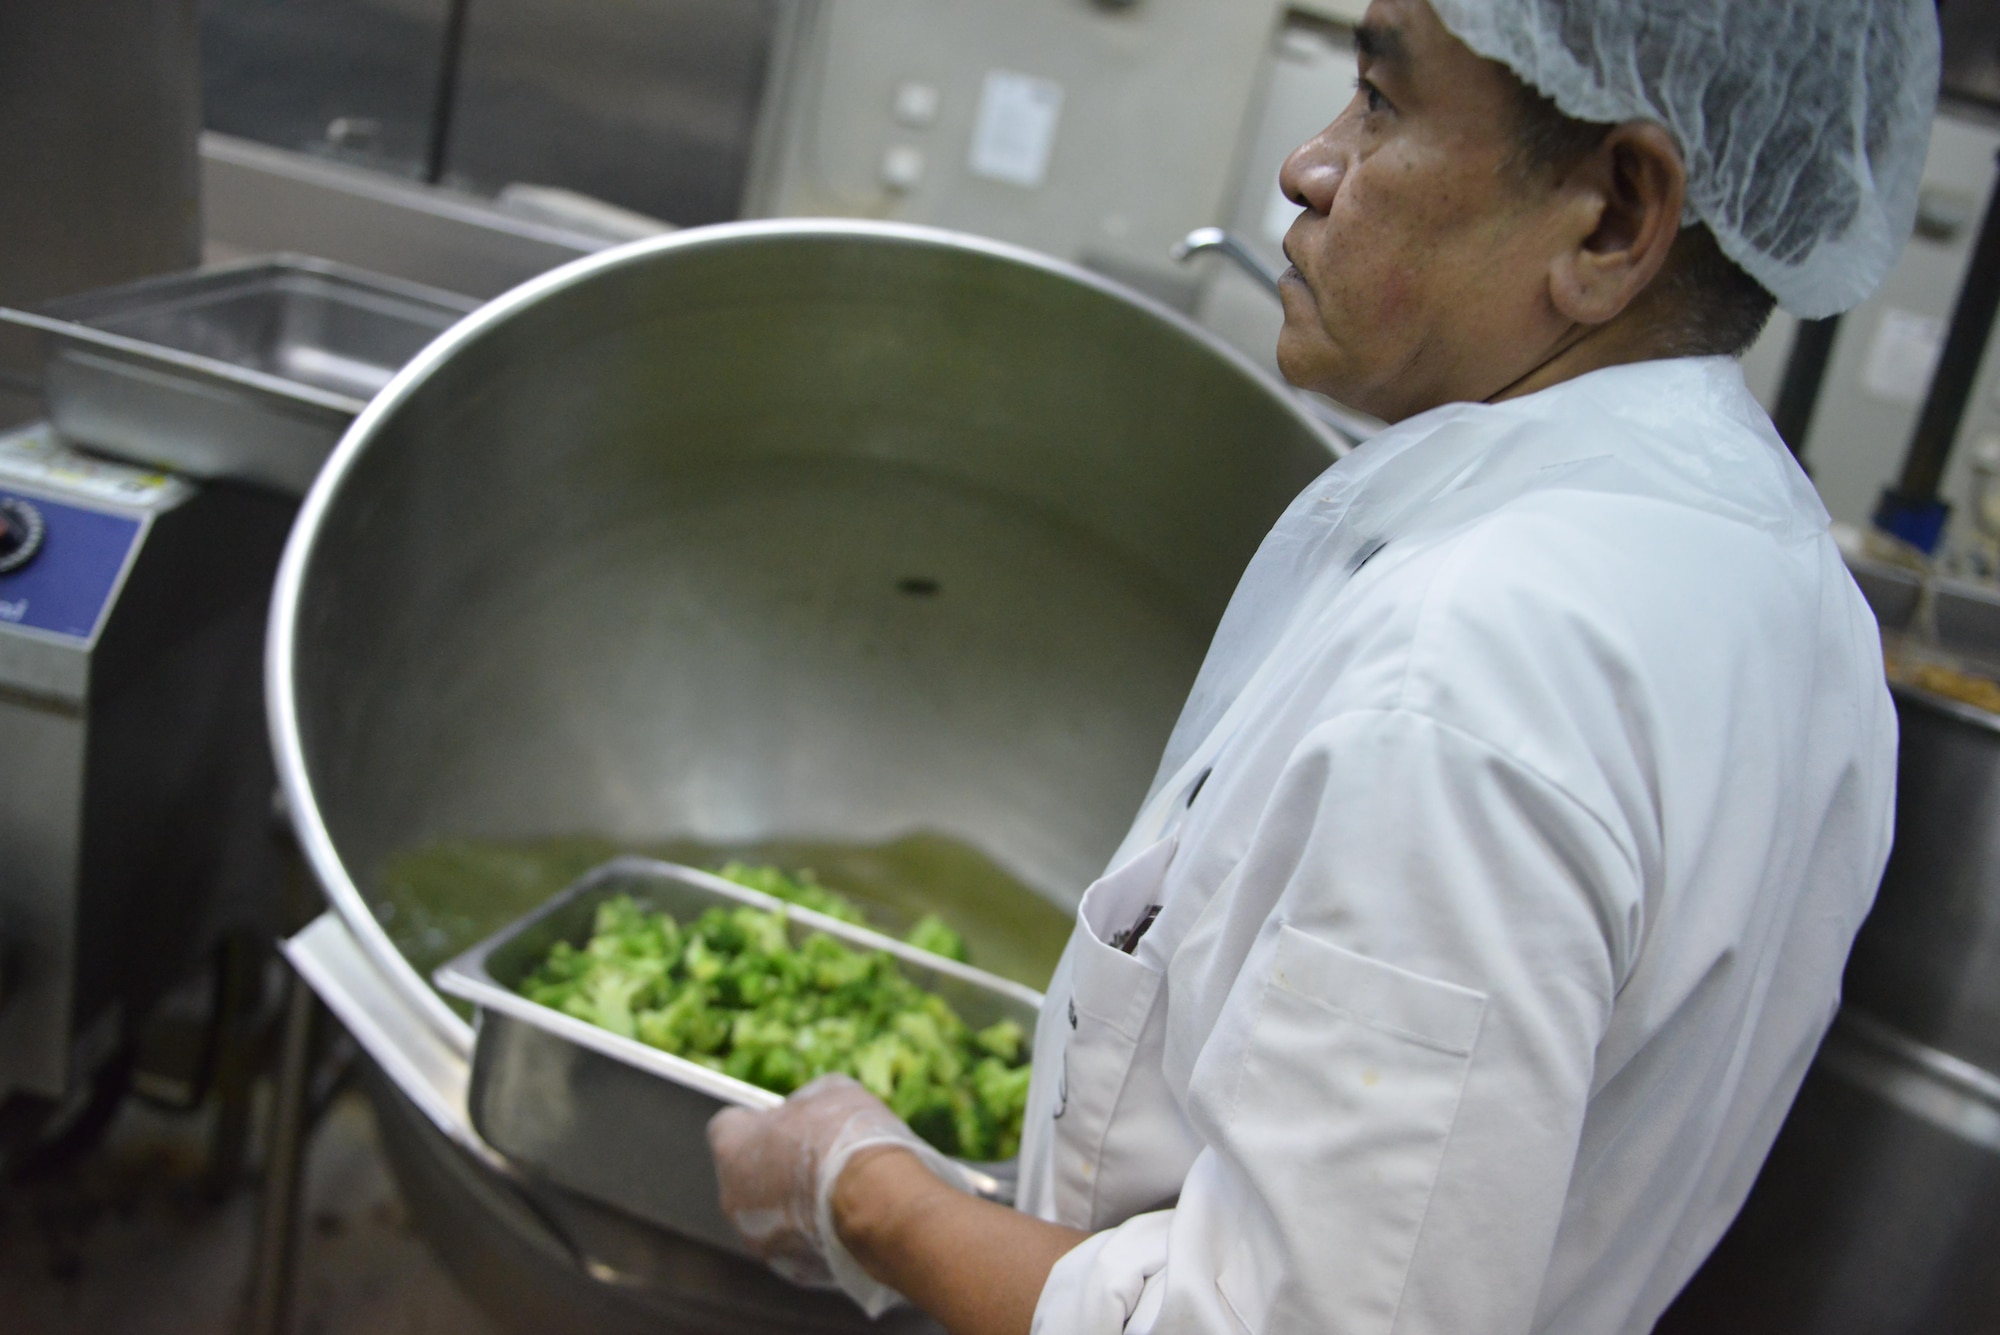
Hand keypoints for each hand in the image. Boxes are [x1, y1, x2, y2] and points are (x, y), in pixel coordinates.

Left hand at [707, 1073, 962, 1310]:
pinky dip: (818, 1234)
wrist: (878, 1203)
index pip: (727, 1127)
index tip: (785, 1121)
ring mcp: (760, 1241)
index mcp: (732, 1148)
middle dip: (777, 1166)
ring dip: (796, 1204)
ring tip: (839, 1189)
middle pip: (748, 1176)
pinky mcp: (792, 1270)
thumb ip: (807, 1100)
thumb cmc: (847, 1139)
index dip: (758, 1122)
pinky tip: (847, 1218)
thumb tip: (807, 1110)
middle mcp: (733, 1200)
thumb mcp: (832, 1092)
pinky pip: (800, 1246)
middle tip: (818, 1156)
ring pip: (773, 1216)